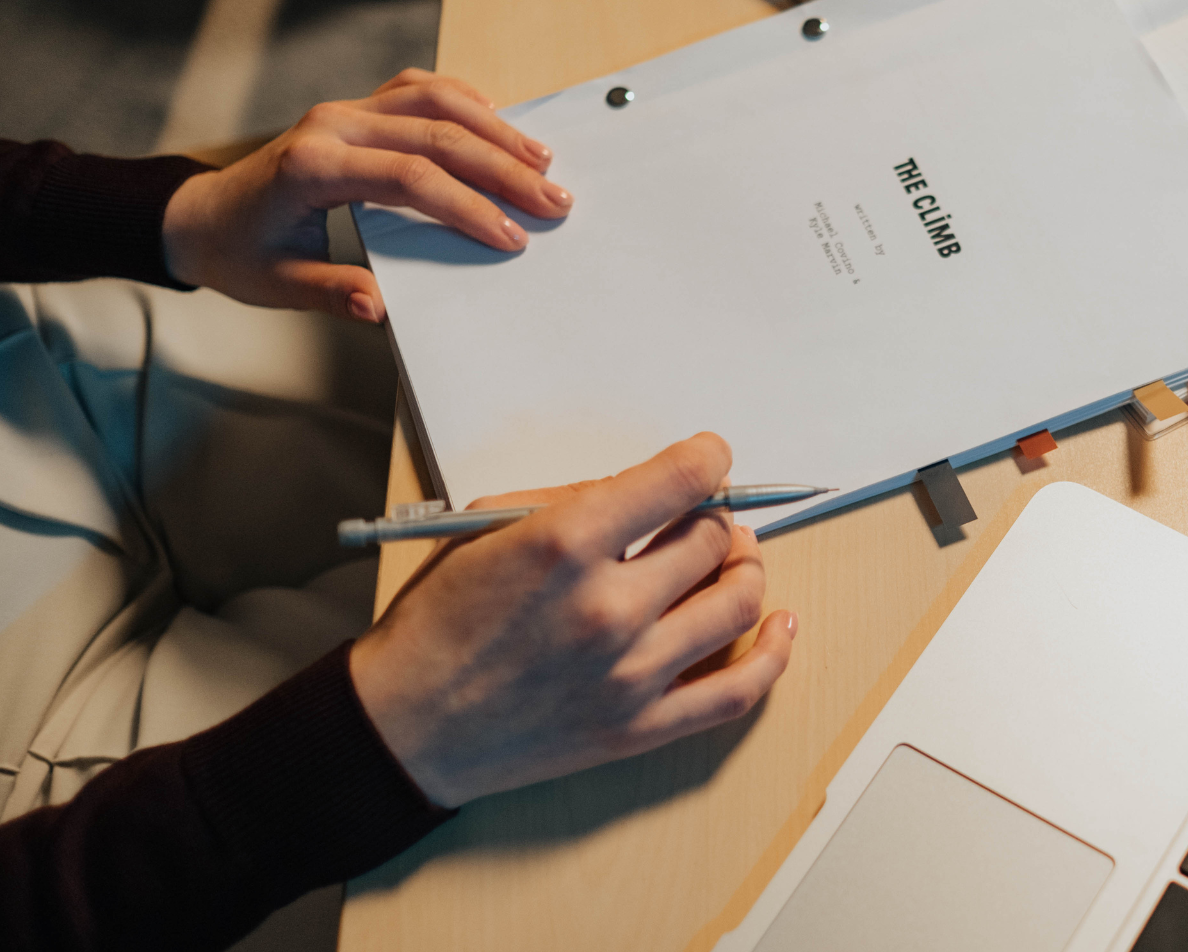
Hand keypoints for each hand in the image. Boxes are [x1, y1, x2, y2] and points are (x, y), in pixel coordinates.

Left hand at [161, 69, 571, 322]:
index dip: (466, 206)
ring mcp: (344, 110)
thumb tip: (381, 308)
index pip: (409, 177)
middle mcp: (331, 125)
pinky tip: (496, 117)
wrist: (202, 216)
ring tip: (540, 159)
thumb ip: (332, 291)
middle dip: (502, 167)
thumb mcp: (278, 285)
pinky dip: (462, 98)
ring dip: (493, 128)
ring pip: (433, 100)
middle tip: (552, 199)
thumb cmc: (241, 252)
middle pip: (435, 134)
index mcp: (313, 167)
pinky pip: (416, 89)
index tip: (510, 236)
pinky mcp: (354, 109)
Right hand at [348, 433, 796, 807]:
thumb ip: (572, 500)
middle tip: (710, 517)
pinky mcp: (640, 727)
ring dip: (747, 570)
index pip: (679, 481)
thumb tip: (646, 489)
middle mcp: (607, 609)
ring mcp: (630, 674)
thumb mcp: (485, 529)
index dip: (708, 460)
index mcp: (565, 546)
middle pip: (711, 541)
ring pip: (736, 606)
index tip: (711, 459)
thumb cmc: (436, 622)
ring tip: (736, 560)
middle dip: (717, 519)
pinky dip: (773, 655)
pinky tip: (782, 625)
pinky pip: (736, 691)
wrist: (405, 726)